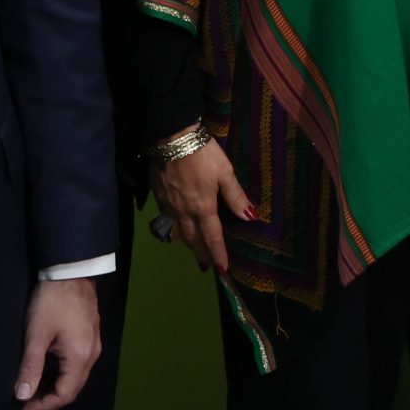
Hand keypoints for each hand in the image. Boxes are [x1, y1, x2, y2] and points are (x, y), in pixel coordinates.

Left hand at [14, 276, 99, 409]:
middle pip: (72, 389)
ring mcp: (93, 345)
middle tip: (24, 402)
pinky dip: (61, 374)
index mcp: (80, 357)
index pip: (63, 395)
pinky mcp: (90, 337)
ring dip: (55, 387)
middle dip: (48, 400)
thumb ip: (30, 367)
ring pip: (75, 378)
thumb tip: (22, 395)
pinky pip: (78, 365)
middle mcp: (92, 355)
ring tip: (31, 388)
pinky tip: (46, 371)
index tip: (20, 408)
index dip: (41, 406)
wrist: (72, 271)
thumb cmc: (53, 301)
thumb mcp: (37, 335)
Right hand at [150, 134, 251, 273]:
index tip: (223, 271)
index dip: (218, 255)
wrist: (170, 138)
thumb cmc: (202, 154)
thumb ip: (235, 196)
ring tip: (195, 252)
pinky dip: (175, 229)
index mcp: (203, 208)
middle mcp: (184, 213)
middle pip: (193, 239)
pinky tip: (177, 229)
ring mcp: (169, 207)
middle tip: (206, 267)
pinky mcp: (158, 198)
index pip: (213, 238)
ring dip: (188, 244)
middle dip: (201, 254)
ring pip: (179, 232)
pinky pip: (168, 220)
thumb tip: (251, 217)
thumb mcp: (225, 172)